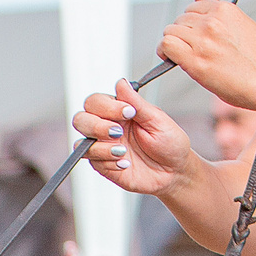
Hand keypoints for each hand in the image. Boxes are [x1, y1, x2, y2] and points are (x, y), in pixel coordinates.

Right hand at [73, 80, 201, 197]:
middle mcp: (107, 127)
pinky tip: (125, 163)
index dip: (106, 106)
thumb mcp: (157, 120)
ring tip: (123, 151)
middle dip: (97, 126)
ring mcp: (104, 147)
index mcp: (119, 112)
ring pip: (80, 142)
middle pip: (80, 119)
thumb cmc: (170, 144)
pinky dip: (108, 162)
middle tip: (119, 132)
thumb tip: (121, 82)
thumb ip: (136, 102)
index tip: (128, 113)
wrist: (175, 172)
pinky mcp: (103, 166)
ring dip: (102, 146)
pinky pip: (92, 162)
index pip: (95, 102)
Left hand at [155, 0, 255, 121]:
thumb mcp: (238, 21)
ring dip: (173, 44)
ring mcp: (203, 40)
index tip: (198, 37)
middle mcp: (212, 21)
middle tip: (194, 50)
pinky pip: (166, 45)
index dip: (192, 24)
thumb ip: (212, 2)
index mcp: (224, 9)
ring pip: (170, 32)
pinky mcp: (196, 60)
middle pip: (179, 20)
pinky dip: (165, 52)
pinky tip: (172, 59)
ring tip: (184, 55)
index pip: (192, 8)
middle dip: (183, 34)